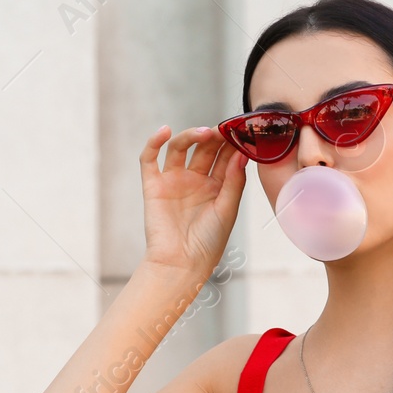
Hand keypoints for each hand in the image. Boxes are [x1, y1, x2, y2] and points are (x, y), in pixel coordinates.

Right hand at [138, 125, 244, 279]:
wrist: (181, 264)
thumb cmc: (208, 243)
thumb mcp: (227, 210)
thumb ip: (234, 181)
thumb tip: (241, 153)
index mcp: (216, 186)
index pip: (224, 156)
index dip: (232, 142)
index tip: (242, 129)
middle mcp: (195, 180)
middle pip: (204, 148)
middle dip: (214, 136)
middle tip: (224, 128)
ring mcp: (173, 180)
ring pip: (179, 148)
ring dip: (191, 136)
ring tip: (204, 133)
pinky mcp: (153, 185)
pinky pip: (150, 159)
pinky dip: (154, 142)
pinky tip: (164, 132)